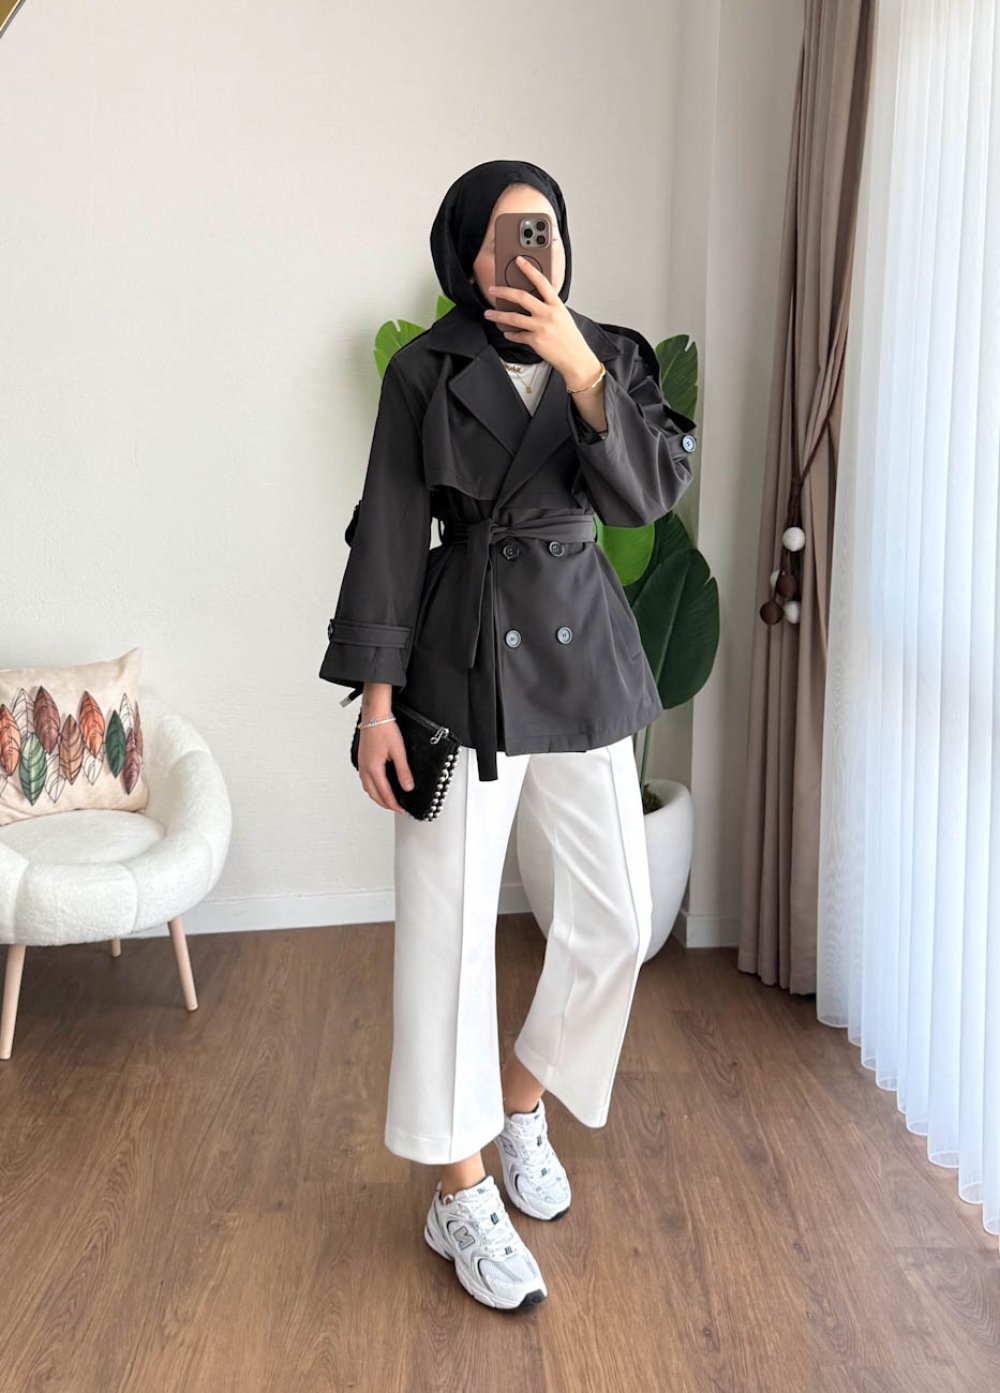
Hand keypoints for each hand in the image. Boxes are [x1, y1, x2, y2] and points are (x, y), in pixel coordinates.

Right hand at [357, 719, 413, 813]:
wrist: (374, 715)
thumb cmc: (384, 728)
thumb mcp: (398, 751)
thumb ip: (403, 771)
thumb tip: (407, 787)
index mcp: (373, 768)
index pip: (384, 793)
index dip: (394, 804)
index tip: (402, 810)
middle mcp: (365, 768)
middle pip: (374, 794)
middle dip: (385, 804)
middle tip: (396, 809)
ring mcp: (362, 764)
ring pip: (367, 788)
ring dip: (377, 797)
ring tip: (388, 801)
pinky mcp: (362, 759)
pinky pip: (365, 780)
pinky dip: (372, 788)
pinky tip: (377, 785)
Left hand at [485, 257, 601, 389]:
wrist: (576, 359)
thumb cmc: (570, 339)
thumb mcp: (563, 316)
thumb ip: (549, 307)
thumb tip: (532, 302)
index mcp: (556, 304)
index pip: (541, 281)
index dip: (529, 269)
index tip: (519, 260)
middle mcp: (548, 314)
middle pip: (522, 297)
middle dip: (503, 291)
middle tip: (492, 289)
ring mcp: (541, 327)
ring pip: (513, 317)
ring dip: (498, 315)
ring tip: (489, 314)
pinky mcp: (535, 341)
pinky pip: (517, 335)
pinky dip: (510, 334)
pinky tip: (506, 332)